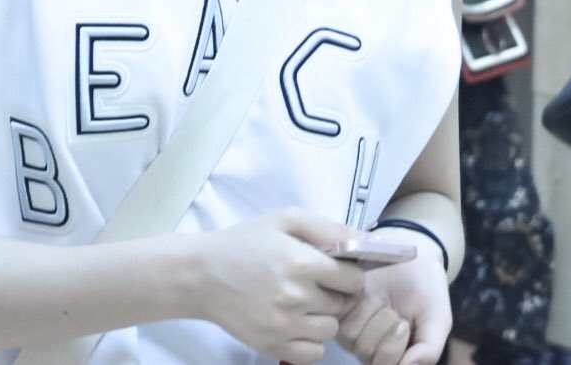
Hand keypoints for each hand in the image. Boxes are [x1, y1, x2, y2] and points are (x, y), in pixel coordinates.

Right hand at [189, 208, 365, 364]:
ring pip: (330, 329)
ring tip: (299, 302)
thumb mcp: (286, 220)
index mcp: (303, 263)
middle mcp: (297, 298)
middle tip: (309, 283)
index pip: (354, 280)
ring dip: (322, 317)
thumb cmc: (245, 243)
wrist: (202, 275)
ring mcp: (285, 326)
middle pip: (343, 304)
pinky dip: (309, 340)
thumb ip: (330, 229)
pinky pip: (314, 353)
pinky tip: (294, 322)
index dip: (346, 274)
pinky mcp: (273, 347)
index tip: (332, 270)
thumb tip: (368, 242)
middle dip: (333, 293)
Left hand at [336, 230, 449, 364]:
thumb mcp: (437, 320)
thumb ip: (429, 349)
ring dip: (369, 313)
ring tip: (381, 297)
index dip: (393, 348)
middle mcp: (370, 347)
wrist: (412, 252)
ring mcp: (352, 327)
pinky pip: (338, 315)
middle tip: (394, 308)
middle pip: (367, 353)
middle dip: (384, 327)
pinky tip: (363, 289)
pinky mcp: (338, 307)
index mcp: (393, 355)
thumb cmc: (426, 289)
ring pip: (351, 336)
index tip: (405, 324)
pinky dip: (353, 302)